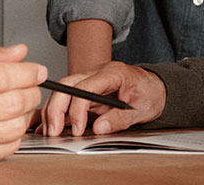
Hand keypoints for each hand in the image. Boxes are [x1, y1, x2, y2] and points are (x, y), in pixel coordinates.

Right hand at [0, 43, 44, 164]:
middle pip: (11, 103)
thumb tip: (18, 53)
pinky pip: (5, 148)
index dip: (27, 72)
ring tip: (21, 102)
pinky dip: (15, 134)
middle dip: (31, 91)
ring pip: (13, 127)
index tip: (37, 70)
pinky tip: (8, 121)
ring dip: (26, 113)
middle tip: (32, 85)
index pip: (0, 77)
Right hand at [40, 62, 164, 136]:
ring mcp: (89, 81)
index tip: (78, 130)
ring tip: (49, 131)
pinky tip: (48, 124)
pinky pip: (67, 98)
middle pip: (68, 85)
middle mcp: (97, 73)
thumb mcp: (142, 109)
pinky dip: (55, 111)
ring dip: (52, 110)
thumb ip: (120, 118)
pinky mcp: (86, 91)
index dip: (77, 109)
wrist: (155, 88)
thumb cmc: (149, 94)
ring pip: (63, 91)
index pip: (85, 87)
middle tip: (53, 131)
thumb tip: (98, 128)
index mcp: (112, 73)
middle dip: (56, 108)